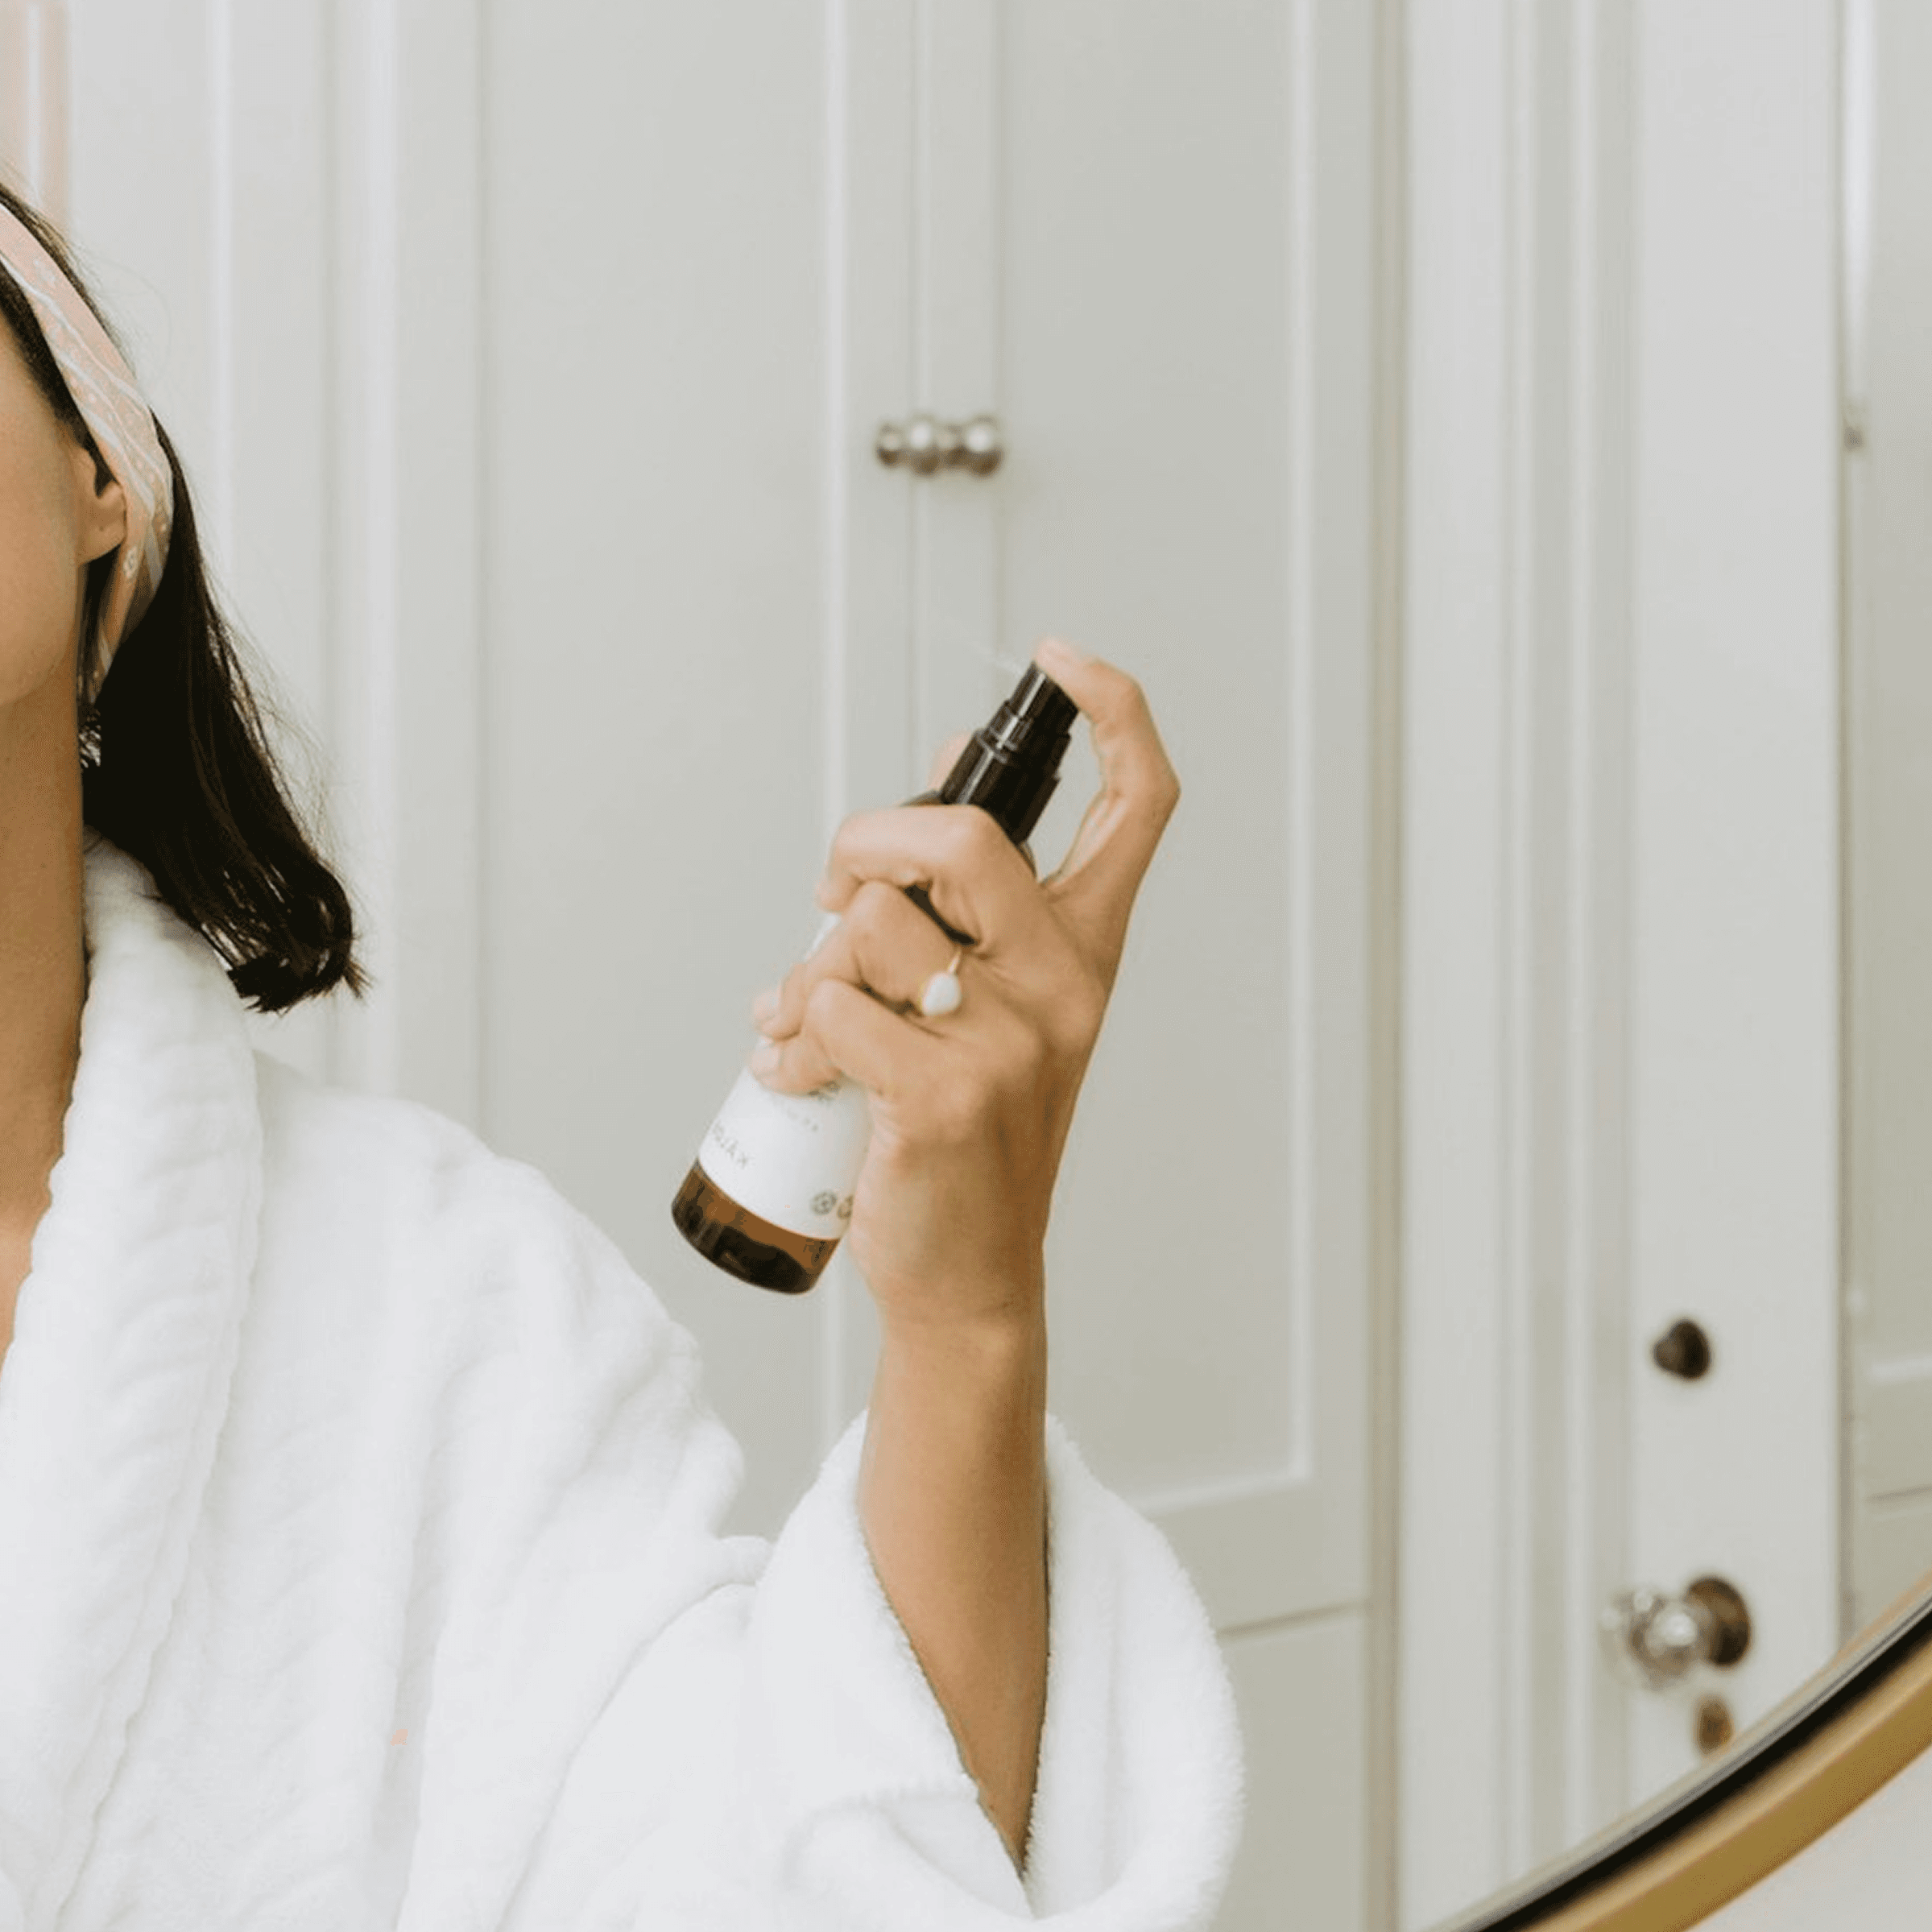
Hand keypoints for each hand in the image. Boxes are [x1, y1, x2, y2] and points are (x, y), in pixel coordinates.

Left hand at [748, 640, 1178, 1334]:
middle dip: (866, 841)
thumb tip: (940, 768)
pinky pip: (830, 1006)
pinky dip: (791, 1032)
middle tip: (834, 895)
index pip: (1139, 805)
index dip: (1112, 712)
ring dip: (809, 966)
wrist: (964, 1272)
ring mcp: (1009, 1041)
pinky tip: (796, 1070)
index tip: (1059, 659)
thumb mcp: (989, 1003)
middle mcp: (1062, 984)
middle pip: (962, 837)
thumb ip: (965, 901)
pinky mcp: (942, 1096)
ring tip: (803, 1020)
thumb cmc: (963, 1127)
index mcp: (1084, 949)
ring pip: (871, 926)